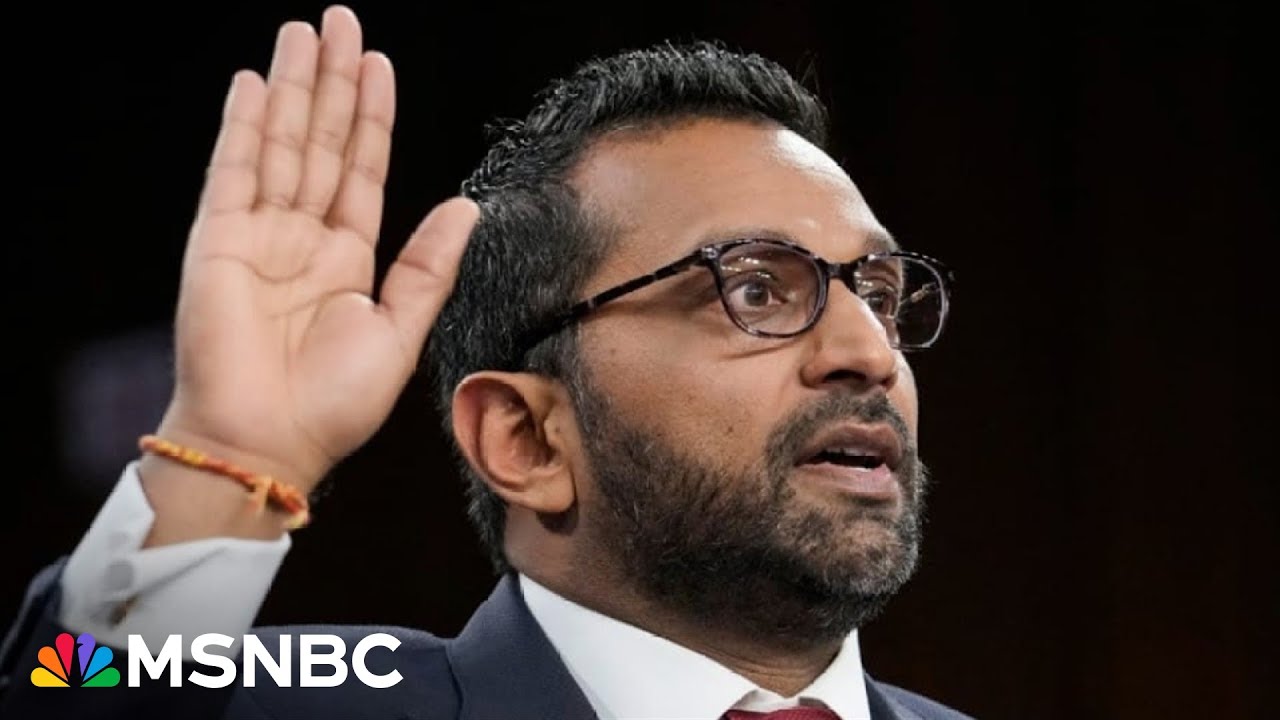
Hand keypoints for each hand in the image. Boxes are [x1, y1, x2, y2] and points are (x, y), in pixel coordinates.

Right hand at [152, 6, 477, 496]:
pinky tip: (252, 84)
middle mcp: (303, 239)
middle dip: (331, 82)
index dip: (370, 117)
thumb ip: (429, 266)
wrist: (270, 443)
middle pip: (320, 142)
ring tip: (303, 32)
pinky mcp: (218, 241)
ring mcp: (258, 235)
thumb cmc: (334, 404)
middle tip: (339, 20)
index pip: (361, 170)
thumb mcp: (400, 332)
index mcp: (347, 259)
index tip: (378, 65)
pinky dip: (242, 126)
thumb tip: (466, 207)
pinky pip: (233, 171)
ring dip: (291, 87)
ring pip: (280, 144)